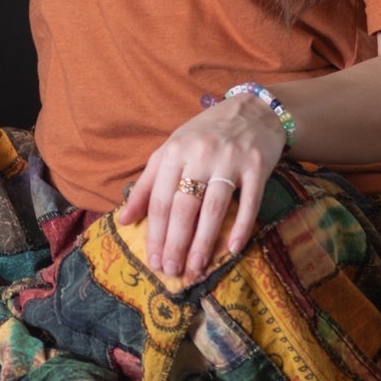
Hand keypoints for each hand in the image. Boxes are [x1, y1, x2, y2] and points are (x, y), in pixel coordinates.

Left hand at [116, 93, 287, 280]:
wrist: (252, 110)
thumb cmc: (205, 134)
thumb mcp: (171, 150)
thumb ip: (147, 184)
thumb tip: (124, 219)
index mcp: (174, 151)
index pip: (160, 198)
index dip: (155, 232)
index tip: (152, 260)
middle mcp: (199, 155)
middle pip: (184, 206)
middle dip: (175, 242)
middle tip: (170, 270)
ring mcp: (229, 160)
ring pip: (213, 208)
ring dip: (203, 242)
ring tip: (195, 268)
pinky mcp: (256, 166)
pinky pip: (249, 202)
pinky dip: (241, 227)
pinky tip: (232, 250)